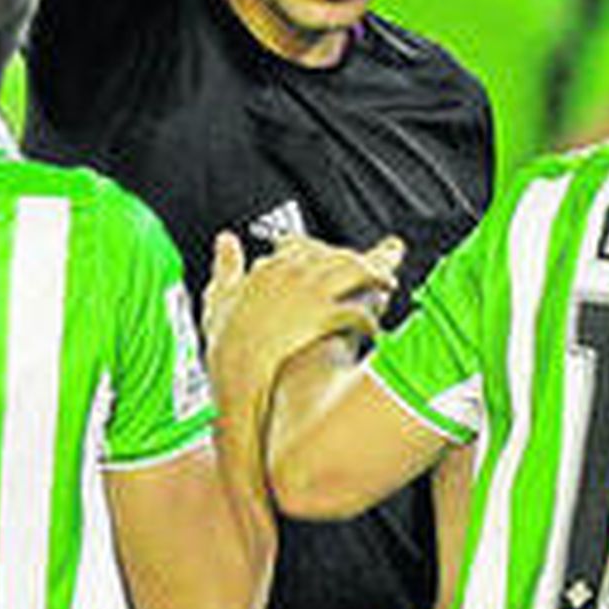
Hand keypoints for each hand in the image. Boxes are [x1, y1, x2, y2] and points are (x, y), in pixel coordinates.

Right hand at [201, 231, 403, 407]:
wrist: (235, 369)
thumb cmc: (225, 340)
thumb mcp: (219, 294)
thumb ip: (226, 264)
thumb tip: (226, 240)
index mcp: (270, 267)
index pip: (303, 244)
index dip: (322, 249)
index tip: (331, 253)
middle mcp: (294, 272)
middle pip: (337, 254)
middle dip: (360, 258)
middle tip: (381, 262)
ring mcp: (310, 292)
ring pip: (354, 272)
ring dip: (376, 276)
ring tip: (389, 284)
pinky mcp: (321, 315)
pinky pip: (355, 311)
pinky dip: (368, 319)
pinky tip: (374, 328)